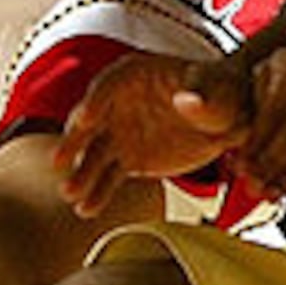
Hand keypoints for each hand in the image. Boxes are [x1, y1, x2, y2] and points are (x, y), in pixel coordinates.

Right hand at [54, 54, 243, 213]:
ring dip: (80, 174)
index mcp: (137, 74)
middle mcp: (119, 102)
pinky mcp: (127, 160)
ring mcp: (120, 132)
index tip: (85, 120)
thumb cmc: (225, 96)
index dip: (96, 100)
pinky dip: (97, 193)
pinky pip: (107, 178)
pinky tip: (86, 209)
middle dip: (74, 140)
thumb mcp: (223, 95)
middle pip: (89, 119)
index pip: (109, 83)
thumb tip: (185, 102)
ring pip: (93, 154)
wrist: (226, 119)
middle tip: (59, 162)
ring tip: (70, 195)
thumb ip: (206, 100)